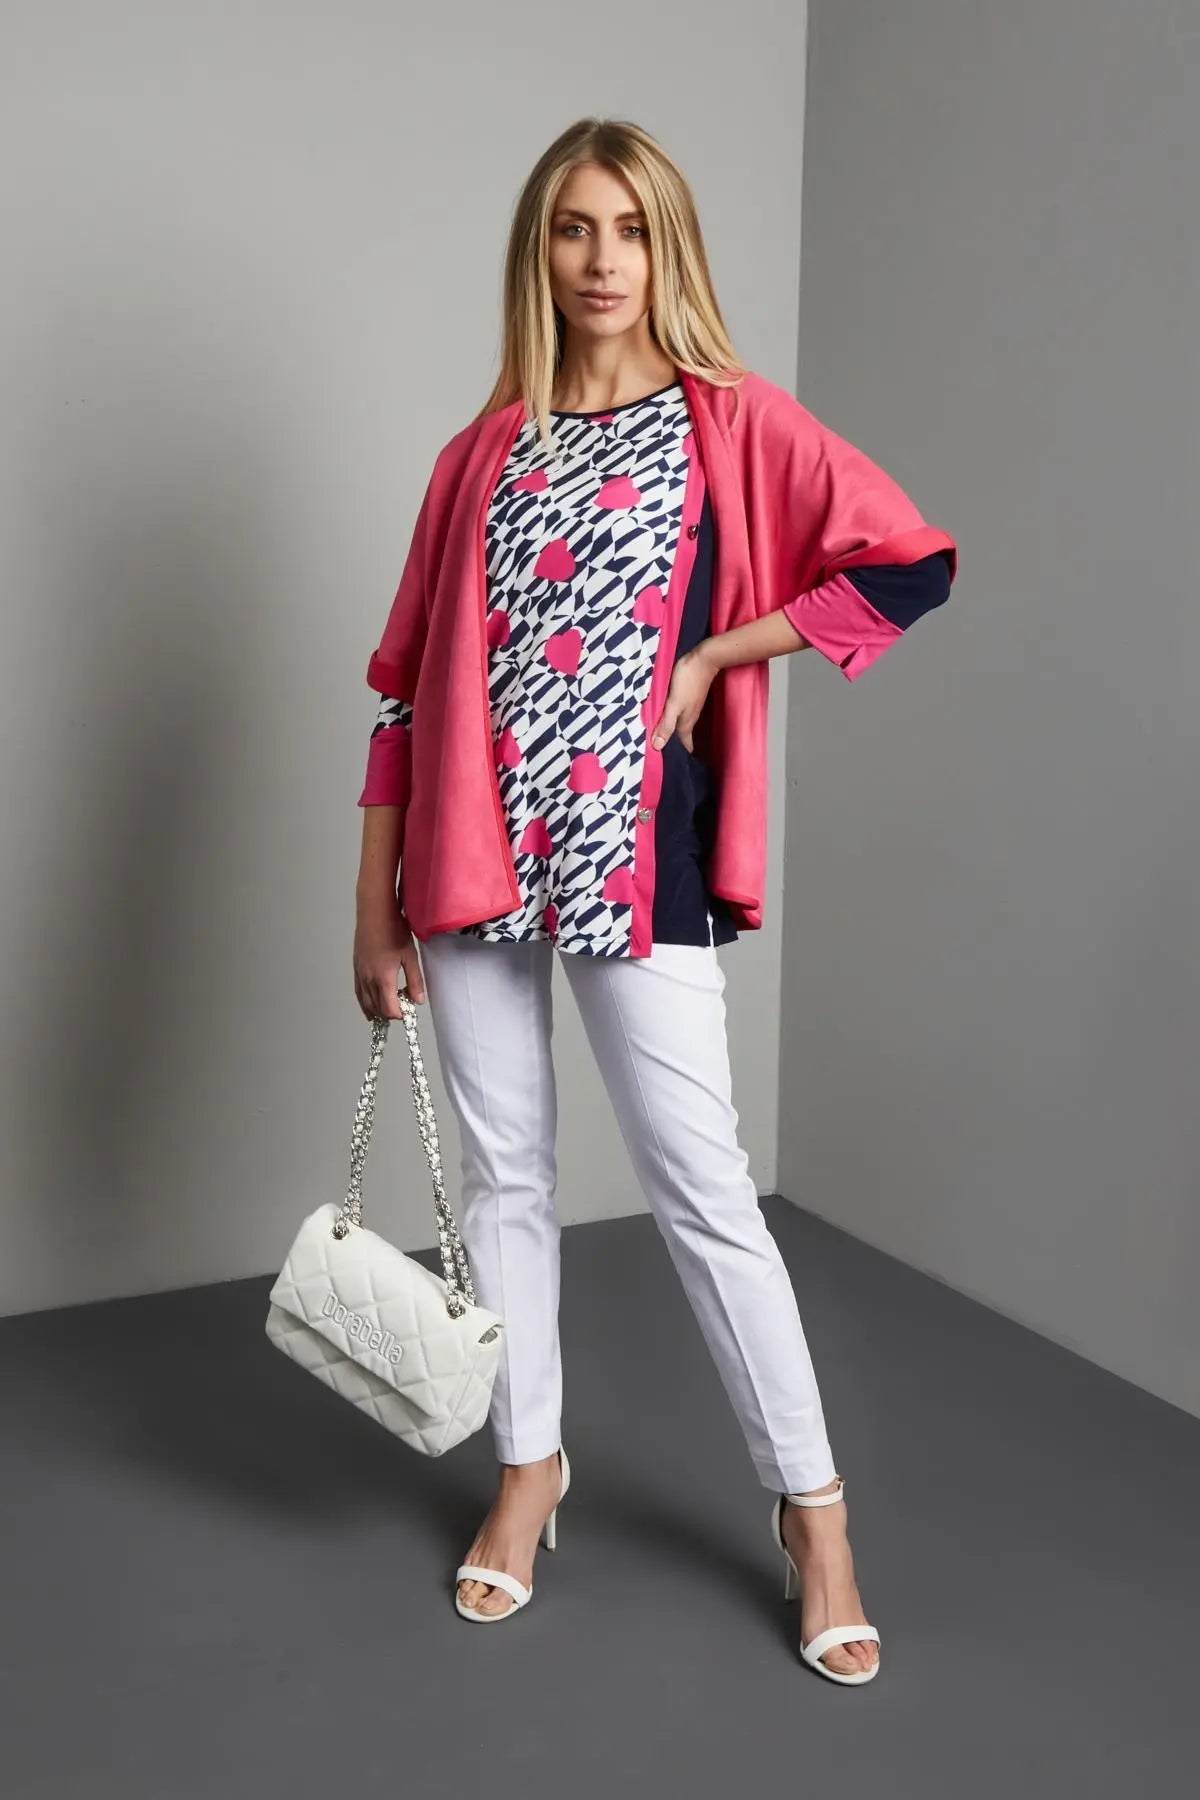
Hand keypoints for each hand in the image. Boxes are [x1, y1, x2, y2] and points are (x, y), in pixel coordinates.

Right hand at [353, 895, 425, 1016]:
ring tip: (385, 1015)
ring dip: (375, 1010)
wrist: (374, 911)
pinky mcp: (356, 967)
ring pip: (365, 1001)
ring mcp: (360, 973)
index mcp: (383, 977)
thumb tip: (418, 1001)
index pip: (389, 1009)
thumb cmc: (394, 929)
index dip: (399, 1014)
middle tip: (401, 1010)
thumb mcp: (410, 955)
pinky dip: (364, 1002)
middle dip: (389, 1013)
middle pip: (376, 1008)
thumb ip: (414, 980)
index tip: (408, 1012)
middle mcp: (368, 978)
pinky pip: (358, 991)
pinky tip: (368, 1006)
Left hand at [650, 643, 716, 751]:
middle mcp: (690, 718)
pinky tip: (665, 718)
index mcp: (686, 723)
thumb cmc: (687, 680)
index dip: (677, 755)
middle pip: (681, 737)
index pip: (683, 745)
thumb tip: (656, 747)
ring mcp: (691, 708)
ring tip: (659, 739)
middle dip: (673, 746)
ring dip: (671, 733)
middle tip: (660, 753)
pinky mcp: (690, 699)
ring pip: (680, 726)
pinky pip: (680, 715)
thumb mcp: (673, 704)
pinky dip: (672, 720)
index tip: (669, 765)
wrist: (704, 659)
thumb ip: (665, 724)